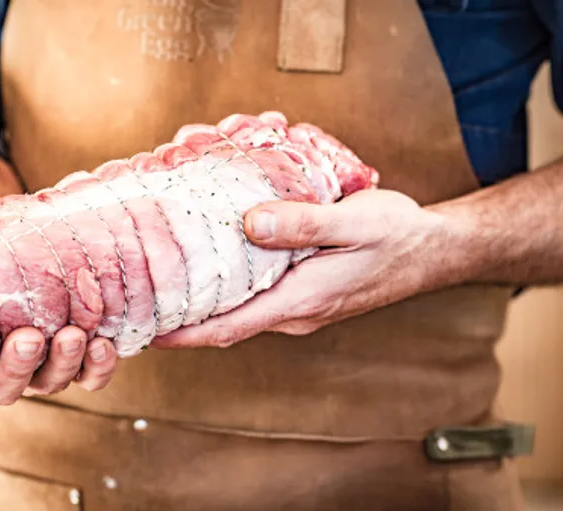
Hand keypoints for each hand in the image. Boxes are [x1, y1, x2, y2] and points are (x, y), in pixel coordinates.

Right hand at [0, 234, 117, 416]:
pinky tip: (104, 342)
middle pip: (6, 389)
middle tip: (28, 338)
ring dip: (62, 362)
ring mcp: (38, 365)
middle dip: (19, 368)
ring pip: (50, 381)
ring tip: (71, 333)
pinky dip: (99, 365)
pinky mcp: (76, 354)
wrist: (9, 245)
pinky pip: (90, 373)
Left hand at [152, 189, 454, 348]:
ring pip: (238, 306)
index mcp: (300, 300)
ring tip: (164, 273)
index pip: (228, 328)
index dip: (183, 335)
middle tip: (139, 296)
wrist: (433, 249)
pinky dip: (227, 280)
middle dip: (181, 314)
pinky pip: (255, 292)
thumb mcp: (353, 220)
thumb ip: (302, 224)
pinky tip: (211, 255)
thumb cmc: (397, 235)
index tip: (144, 333)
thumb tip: (249, 223)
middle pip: (224, 320)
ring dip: (202, 296)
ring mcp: (297, 304)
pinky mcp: (302, 291)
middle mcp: (293, 311)